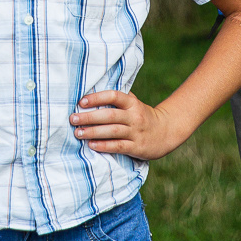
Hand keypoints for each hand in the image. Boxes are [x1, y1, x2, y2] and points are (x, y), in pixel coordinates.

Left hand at [70, 89, 185, 159]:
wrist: (166, 132)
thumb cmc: (142, 116)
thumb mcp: (133, 104)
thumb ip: (118, 99)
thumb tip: (91, 93)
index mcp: (132, 103)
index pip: (114, 96)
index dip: (97, 97)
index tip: (81, 101)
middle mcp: (135, 116)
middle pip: (110, 115)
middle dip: (89, 117)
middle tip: (73, 119)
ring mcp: (136, 132)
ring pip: (112, 131)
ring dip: (93, 132)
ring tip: (78, 133)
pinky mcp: (137, 147)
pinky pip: (118, 146)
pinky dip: (104, 146)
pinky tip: (91, 145)